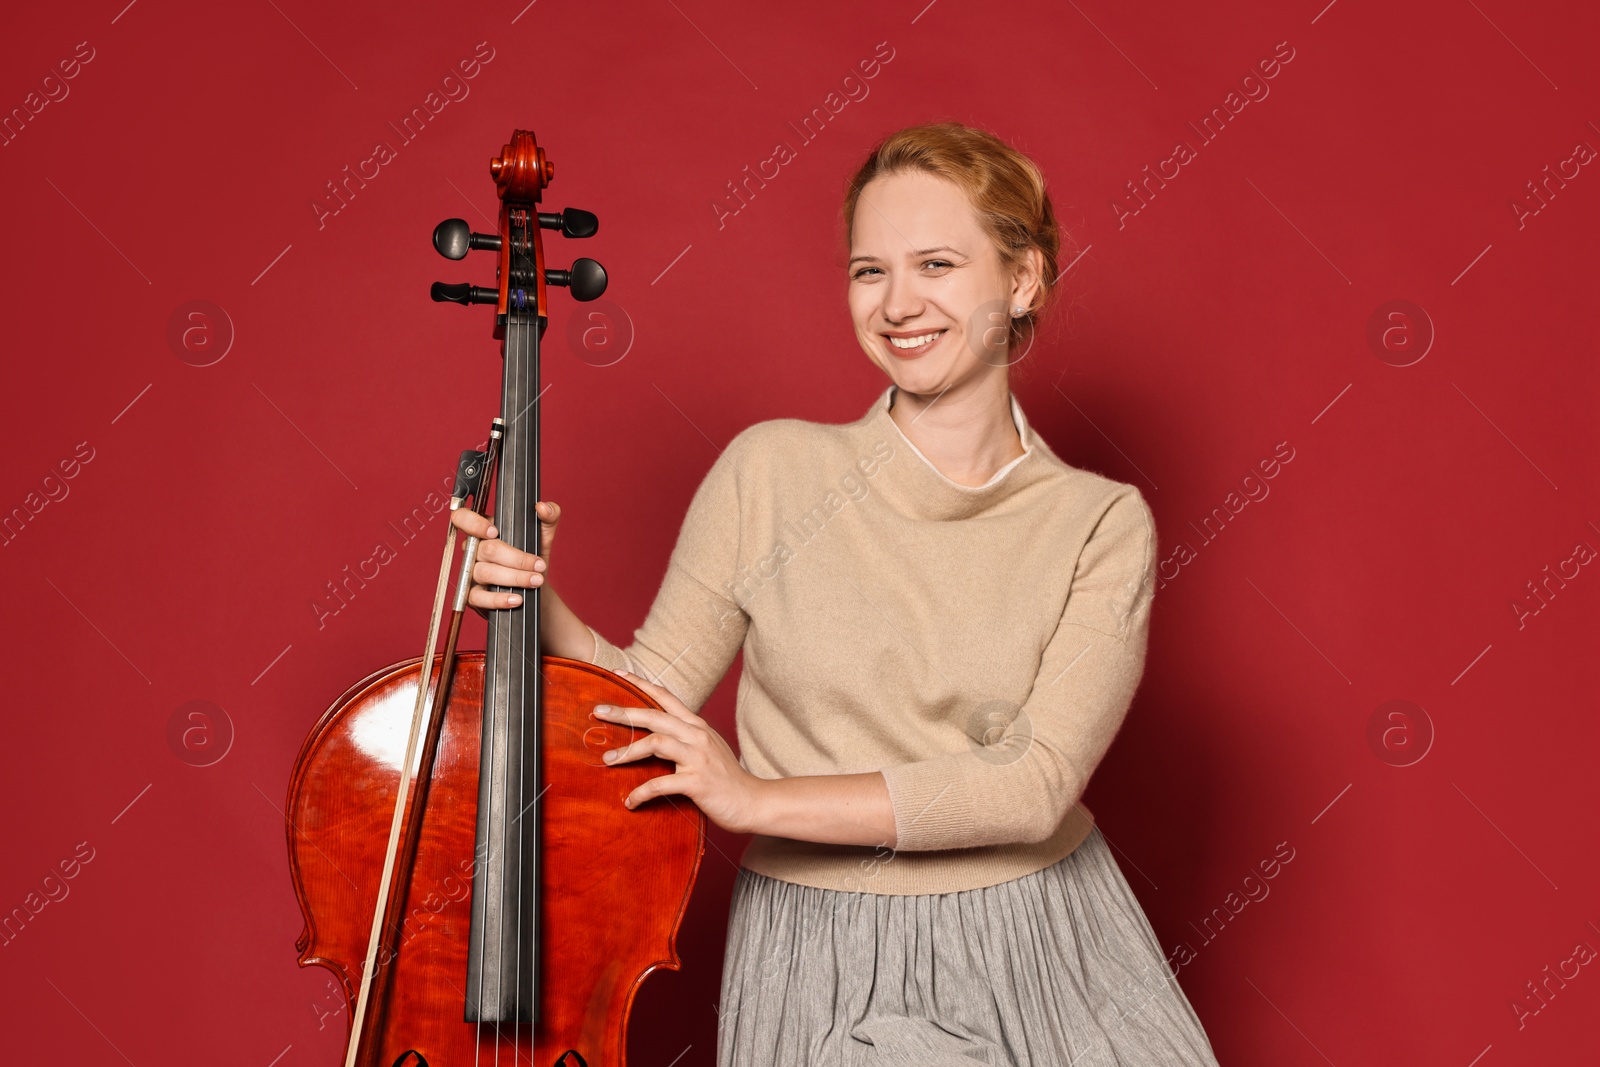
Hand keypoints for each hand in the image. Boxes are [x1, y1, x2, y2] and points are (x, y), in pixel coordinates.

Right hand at [448, 500, 560, 609]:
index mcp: (483, 530)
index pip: (463, 518)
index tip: (495, 532)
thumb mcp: (544, 535)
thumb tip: (543, 507)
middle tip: (539, 565)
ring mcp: (470, 573)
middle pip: (486, 549)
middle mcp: (473, 550)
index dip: (473, 523)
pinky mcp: (472, 596)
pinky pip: (479, 597)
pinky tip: (516, 599)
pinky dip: (499, 599)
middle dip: (517, 559)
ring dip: (514, 577)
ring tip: (536, 581)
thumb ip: (549, 516)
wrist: (537, 589)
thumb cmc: (534, 557)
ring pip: (485, 572)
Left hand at [594, 670, 766, 833]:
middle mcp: (697, 736)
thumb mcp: (707, 748)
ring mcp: (698, 758)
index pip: (666, 697)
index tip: (618, 675)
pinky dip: (641, 792)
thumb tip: (657, 734)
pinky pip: (661, 784)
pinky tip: (630, 801)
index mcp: (697, 726)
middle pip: (655, 715)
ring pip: (656, 743)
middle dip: (624, 712)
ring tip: (608, 761)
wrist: (753, 802)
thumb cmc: (726, 778)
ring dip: (628, 751)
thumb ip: (686, 737)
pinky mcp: (697, 782)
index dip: (641, 684)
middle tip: (598, 711)